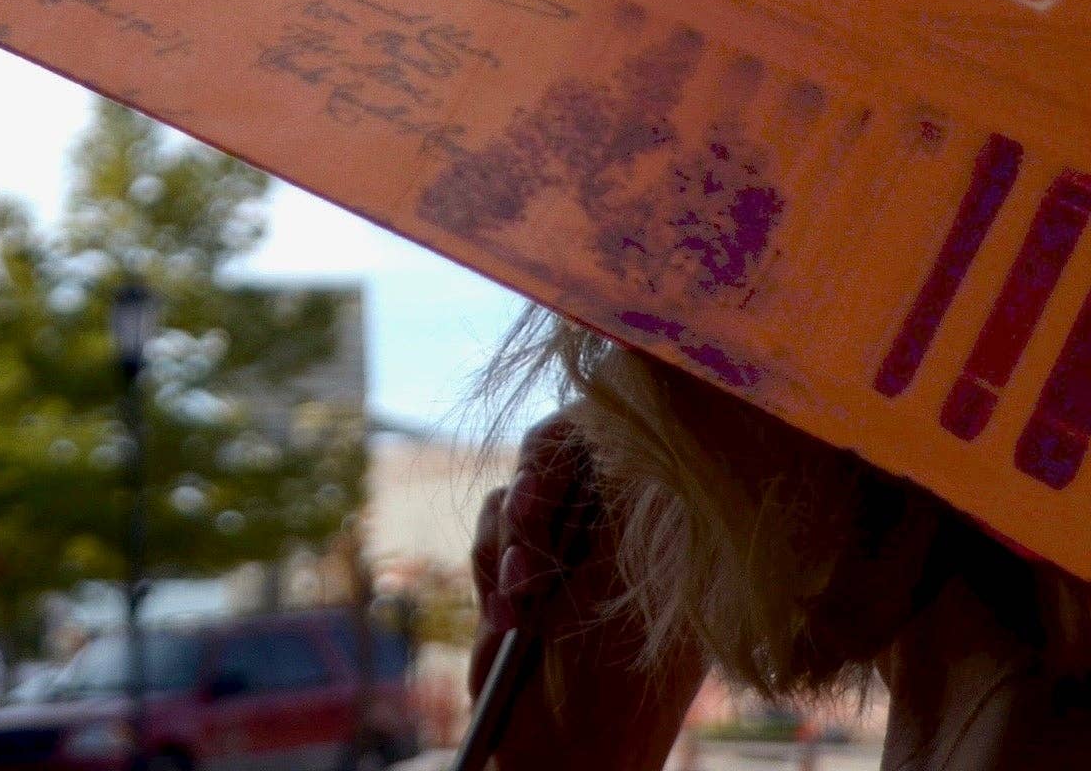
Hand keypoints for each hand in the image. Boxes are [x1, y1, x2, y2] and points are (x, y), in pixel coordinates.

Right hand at [467, 416, 703, 769]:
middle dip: (536, 488)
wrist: (559, 759)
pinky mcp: (522, 574)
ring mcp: (567, 554)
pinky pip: (493, 531)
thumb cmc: (612, 684)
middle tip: (526, 518)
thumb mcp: (619, 581)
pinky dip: (490, 567)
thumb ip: (615, 497)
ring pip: (519, 491)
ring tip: (518, 598)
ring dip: (510, 541)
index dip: (579, 435)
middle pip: (563, 453)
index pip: (623, 439)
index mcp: (664, 529)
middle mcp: (615, 532)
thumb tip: (612, 418)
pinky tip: (504, 616)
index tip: (555, 464)